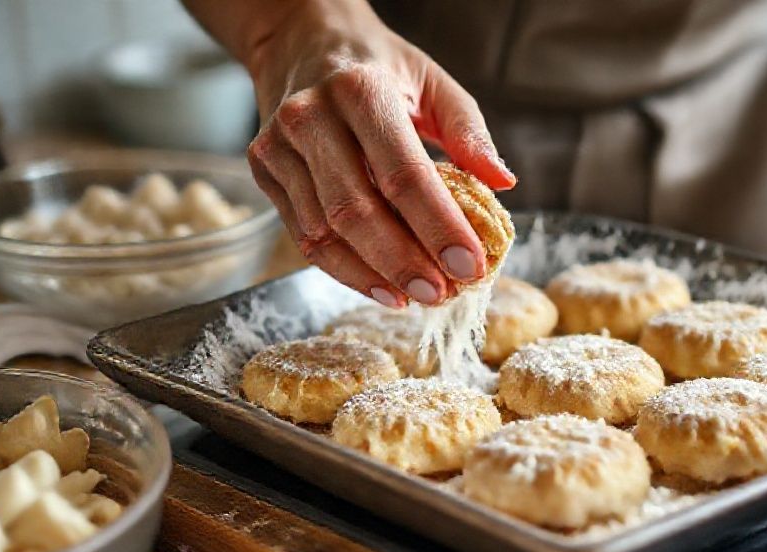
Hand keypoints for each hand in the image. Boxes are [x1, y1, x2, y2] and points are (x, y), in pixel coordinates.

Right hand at [242, 1, 515, 306]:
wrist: (301, 40)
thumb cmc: (378, 67)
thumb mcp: (432, 81)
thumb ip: (469, 131)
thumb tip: (502, 182)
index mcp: (361, 90)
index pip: (403, 173)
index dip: (437, 225)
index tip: (468, 264)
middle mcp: (311, 116)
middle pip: (355, 210)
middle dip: (402, 262)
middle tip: (441, 294)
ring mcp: (279, 145)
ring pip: (323, 232)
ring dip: (372, 274)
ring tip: (415, 296)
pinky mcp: (264, 168)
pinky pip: (303, 235)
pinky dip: (343, 269)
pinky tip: (380, 286)